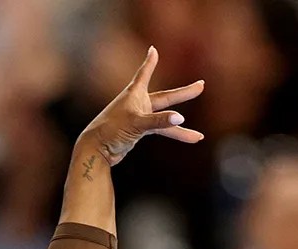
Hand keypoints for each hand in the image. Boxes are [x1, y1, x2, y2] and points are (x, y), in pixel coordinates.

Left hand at [80, 46, 203, 165]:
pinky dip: (174, 135)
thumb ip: (159, 121)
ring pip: (165, 119)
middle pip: (165, 97)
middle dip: (183, 94)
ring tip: (198, 136)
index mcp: (134, 94)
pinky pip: (161, 131)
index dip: (150, 61)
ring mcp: (139, 118)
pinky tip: (189, 140)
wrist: (95, 150)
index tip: (152, 49)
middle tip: (201, 85)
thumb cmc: (111, 131)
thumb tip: (180, 118)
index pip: (144, 73)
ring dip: (180, 127)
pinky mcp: (138, 131)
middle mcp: (137, 104)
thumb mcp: (137, 123)